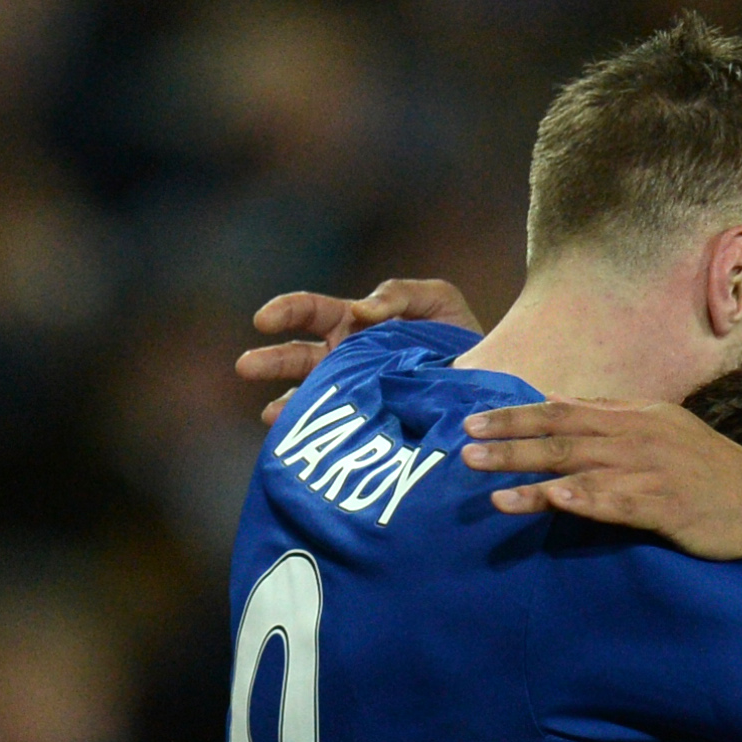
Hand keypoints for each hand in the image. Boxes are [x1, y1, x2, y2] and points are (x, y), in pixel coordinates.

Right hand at [239, 280, 480, 425]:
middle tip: (246, 367)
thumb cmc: (460, 334)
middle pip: (297, 356)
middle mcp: (346, 358)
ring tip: (270, 416)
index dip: (284, 310)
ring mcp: (357, 393)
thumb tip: (361, 311)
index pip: (309, 311)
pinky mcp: (375, 424)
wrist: (495, 380)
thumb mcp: (437, 300)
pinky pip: (341, 430)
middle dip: (270, 360)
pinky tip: (311, 446)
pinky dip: (324, 437)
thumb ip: (399, 294)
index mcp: (354, 323)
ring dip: (287, 405)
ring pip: (311, 397)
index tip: (263, 320)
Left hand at [459, 400, 741, 561]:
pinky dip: (577, 500)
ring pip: (578, 467)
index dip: (517, 415)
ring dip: (528, 474)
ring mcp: (649, 471)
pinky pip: (611, 501)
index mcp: (635, 415)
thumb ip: (616, 418)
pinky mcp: (662, 506)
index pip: (564, 408)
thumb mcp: (668, 428)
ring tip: (485, 483)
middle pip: (561, 435)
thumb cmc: (715, 472)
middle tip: (464, 449)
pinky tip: (548, 502)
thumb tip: (563, 405)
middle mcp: (637, 437)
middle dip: (510, 441)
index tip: (475, 422)